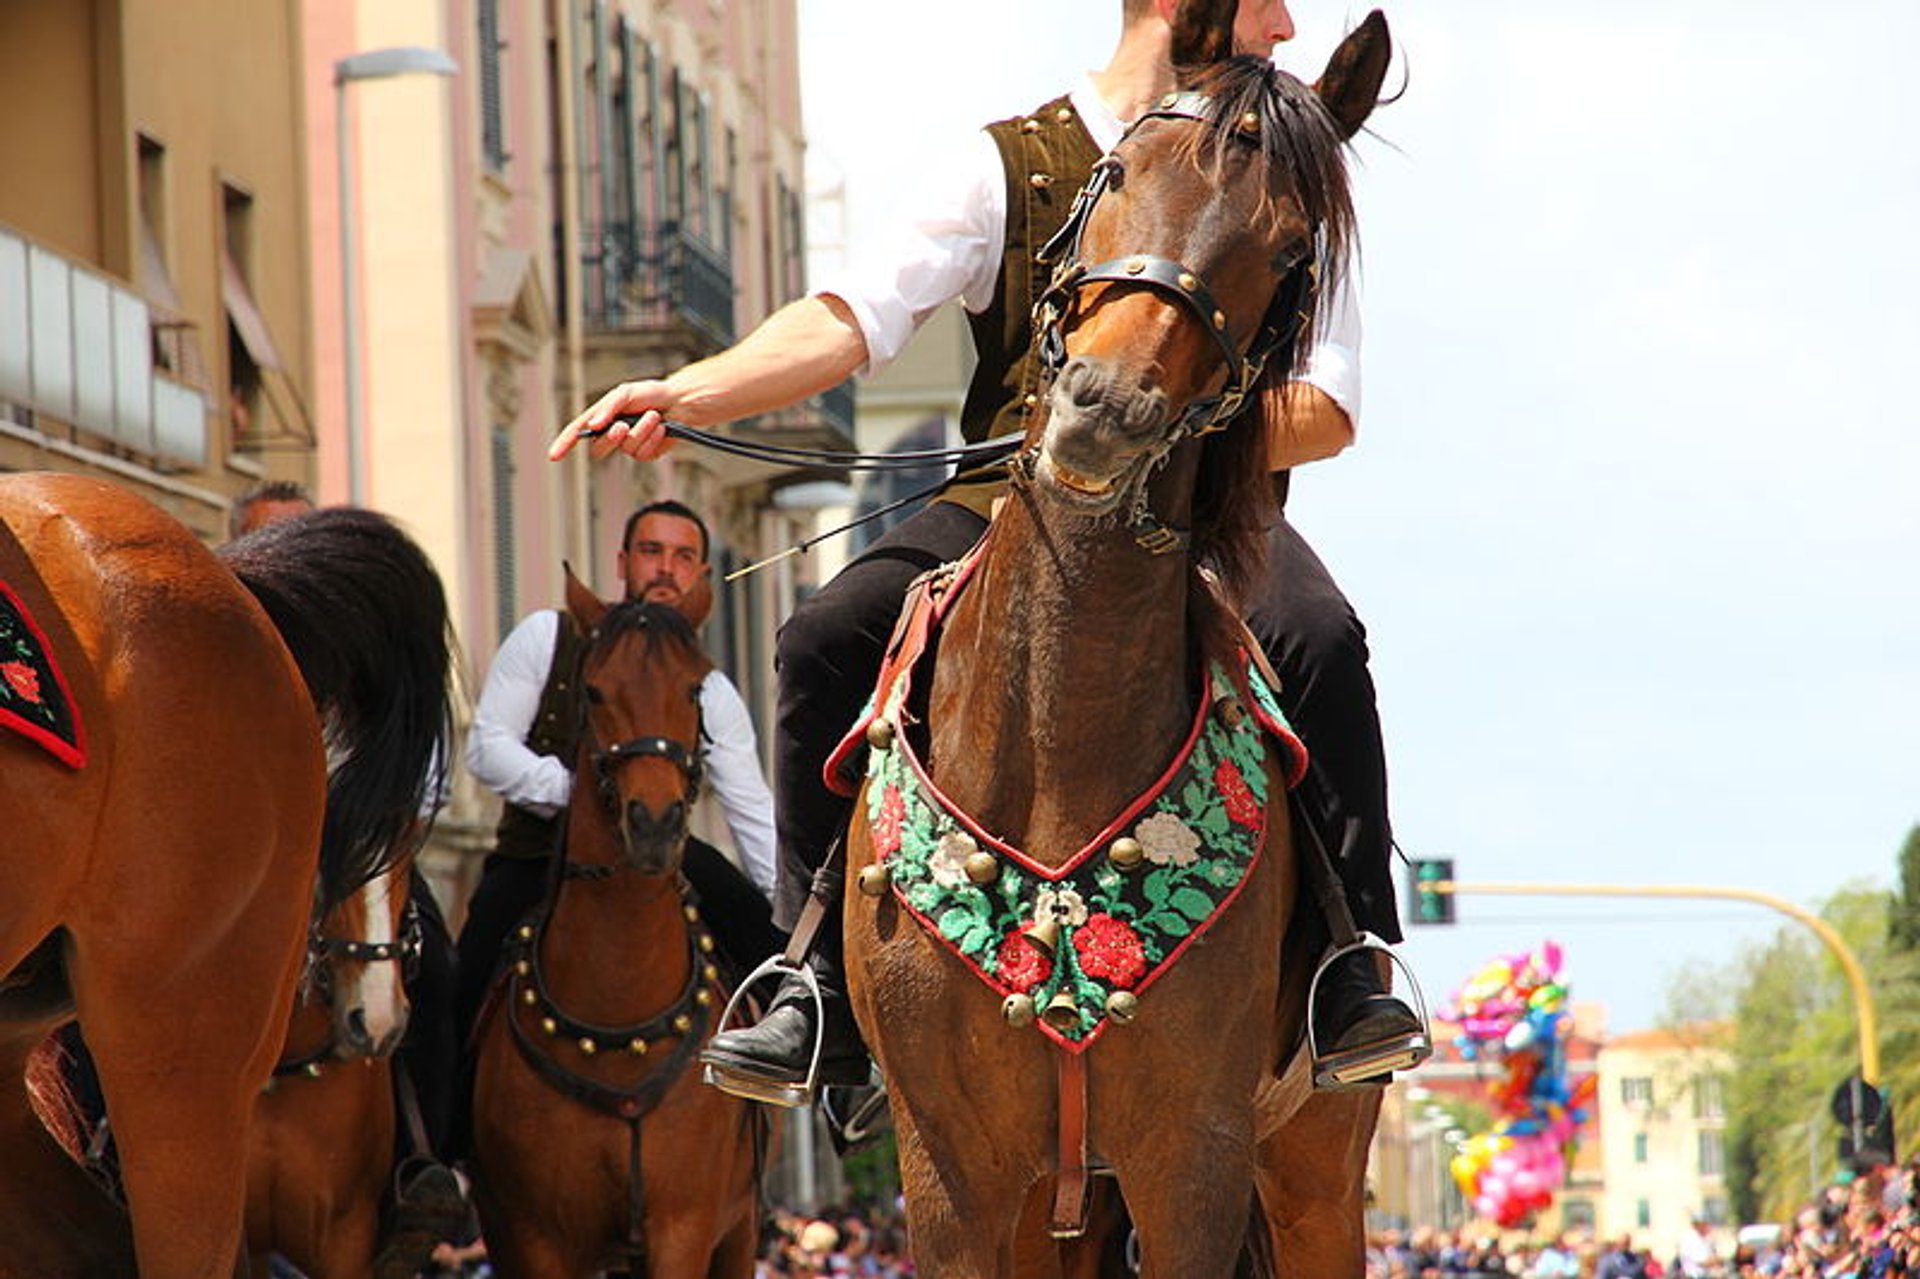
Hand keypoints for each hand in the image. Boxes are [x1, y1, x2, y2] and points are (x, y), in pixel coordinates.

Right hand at [549, 379, 678, 461]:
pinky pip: (643, 454)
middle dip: (612, 438)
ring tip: (653, 416)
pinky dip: (653, 438)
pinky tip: (661, 428)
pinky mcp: (646, 453)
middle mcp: (613, 433)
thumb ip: (608, 408)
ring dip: (641, 431)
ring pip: (626, 449)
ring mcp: (629, 445)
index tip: (553, 456)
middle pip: (600, 448)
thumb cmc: (651, 393)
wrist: (679, 402)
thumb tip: (593, 425)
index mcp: (602, 416)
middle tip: (623, 425)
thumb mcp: (626, 392)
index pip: (578, 431)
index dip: (565, 444)